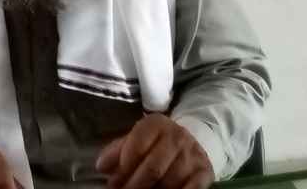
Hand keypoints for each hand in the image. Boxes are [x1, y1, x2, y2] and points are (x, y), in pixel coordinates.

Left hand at [96, 115, 212, 188]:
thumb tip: (101, 167)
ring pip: (170, 183)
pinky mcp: (205, 172)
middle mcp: (177, 136)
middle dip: (134, 186)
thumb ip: (117, 151)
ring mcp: (193, 155)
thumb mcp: (136, 139)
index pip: (136, 146)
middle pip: (153, 169)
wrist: (192, 141)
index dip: (122, 168)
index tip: (112, 183)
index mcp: (156, 124)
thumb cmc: (155, 143)